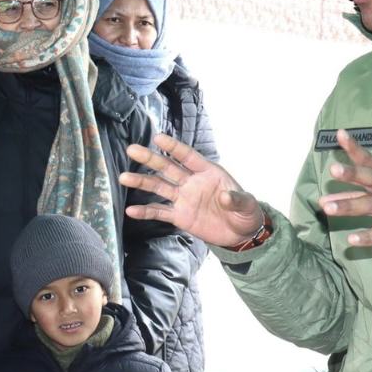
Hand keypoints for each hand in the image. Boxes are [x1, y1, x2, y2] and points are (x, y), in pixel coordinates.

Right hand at [121, 133, 263, 248]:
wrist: (240, 233)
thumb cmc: (245, 212)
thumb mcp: (247, 205)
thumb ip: (236, 199)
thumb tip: (225, 197)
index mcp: (208, 172)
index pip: (188, 156)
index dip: (173, 147)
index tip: (157, 138)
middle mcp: (191, 182)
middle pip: (168, 168)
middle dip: (150, 159)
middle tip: (132, 150)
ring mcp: (183, 198)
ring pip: (159, 187)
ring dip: (141, 182)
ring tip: (123, 178)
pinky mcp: (179, 216)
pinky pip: (160, 212)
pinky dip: (145, 211)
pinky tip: (130, 210)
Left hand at [319, 130, 371, 252]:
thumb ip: (353, 195)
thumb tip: (323, 200)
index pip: (369, 160)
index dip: (354, 147)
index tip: (339, 134)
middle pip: (371, 179)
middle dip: (352, 174)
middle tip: (333, 169)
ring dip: (349, 205)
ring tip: (327, 207)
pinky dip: (368, 237)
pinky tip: (352, 240)